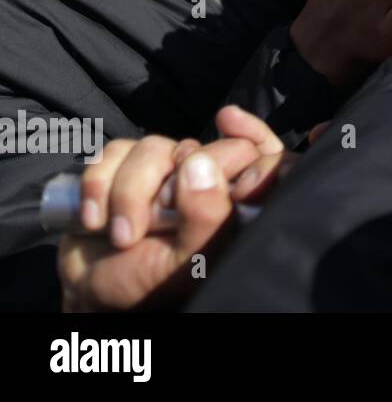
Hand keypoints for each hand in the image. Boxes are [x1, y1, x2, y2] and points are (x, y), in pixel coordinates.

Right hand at [57, 108, 285, 311]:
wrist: (87, 287)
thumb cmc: (147, 281)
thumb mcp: (186, 264)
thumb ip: (207, 219)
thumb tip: (200, 165)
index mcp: (232, 202)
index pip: (261, 157)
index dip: (255, 148)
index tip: (234, 147)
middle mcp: (205, 178)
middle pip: (204, 148)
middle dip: (176, 183)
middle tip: (161, 218)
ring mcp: (164, 168)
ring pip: (154, 148)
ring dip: (129, 194)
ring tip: (123, 236)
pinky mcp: (122, 163)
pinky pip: (113, 152)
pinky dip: (98, 185)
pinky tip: (94, 220)